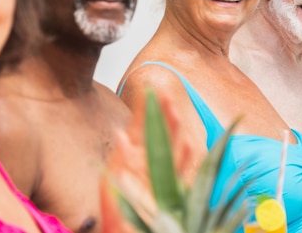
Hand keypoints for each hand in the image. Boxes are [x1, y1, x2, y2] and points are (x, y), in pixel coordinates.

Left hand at [100, 92, 194, 232]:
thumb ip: (122, 159)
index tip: (150, 88)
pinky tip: (187, 144)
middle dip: (164, 113)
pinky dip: (184, 158)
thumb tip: (122, 134)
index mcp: (133, 158)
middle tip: (166, 94)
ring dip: (174, 130)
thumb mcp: (114, 182)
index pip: (141, 127)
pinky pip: (181, 172)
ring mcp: (161, 176)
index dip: (147, 108)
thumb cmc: (117, 213)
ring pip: (172, 148)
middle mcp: (149, 163)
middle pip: (160, 132)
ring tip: (175, 112)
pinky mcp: (171, 191)